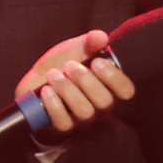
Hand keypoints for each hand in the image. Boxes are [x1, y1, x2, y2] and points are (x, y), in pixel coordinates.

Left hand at [14, 28, 136, 137]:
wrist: (36, 81)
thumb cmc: (61, 66)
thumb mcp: (75, 49)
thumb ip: (90, 42)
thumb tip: (101, 37)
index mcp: (109, 88)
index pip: (126, 91)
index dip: (114, 77)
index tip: (96, 62)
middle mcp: (100, 107)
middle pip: (105, 102)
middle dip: (85, 80)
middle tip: (69, 66)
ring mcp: (82, 119)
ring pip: (84, 112)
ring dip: (67, 90)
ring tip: (54, 75)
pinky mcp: (63, 126)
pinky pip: (64, 122)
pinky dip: (54, 103)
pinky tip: (46, 90)